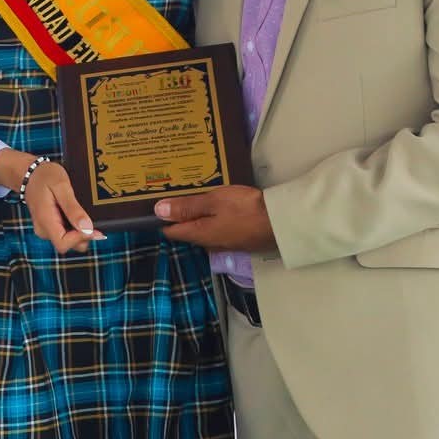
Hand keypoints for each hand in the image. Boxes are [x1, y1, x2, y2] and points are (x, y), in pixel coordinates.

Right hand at [21, 159, 101, 254]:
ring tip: (82, 213)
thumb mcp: (61, 186)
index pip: (63, 244)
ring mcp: (46, 229)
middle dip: (84, 235)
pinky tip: (76, 215)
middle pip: (69, 245)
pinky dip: (75, 228)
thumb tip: (87, 228)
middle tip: (91, 217)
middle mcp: (43, 229)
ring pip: (70, 241)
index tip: (94, 227)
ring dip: (81, 232)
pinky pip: (66, 234)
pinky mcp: (50, 227)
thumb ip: (73, 208)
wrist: (30, 174)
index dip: (81, 238)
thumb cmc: (44, 177)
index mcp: (45, 220)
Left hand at [158, 186, 275, 251]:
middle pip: (187, 231)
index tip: (157, 204)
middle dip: (180, 216)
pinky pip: (219, 229)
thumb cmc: (245, 209)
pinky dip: (214, 218)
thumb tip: (158, 211)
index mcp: (199, 235)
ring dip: (199, 216)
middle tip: (176, 194)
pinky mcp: (240, 240)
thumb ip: (186, 207)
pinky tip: (218, 205)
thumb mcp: (213, 202)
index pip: (171, 232)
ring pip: (204, 229)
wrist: (282, 221)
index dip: (161, 219)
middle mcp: (209, 244)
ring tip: (196, 196)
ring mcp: (226, 243)